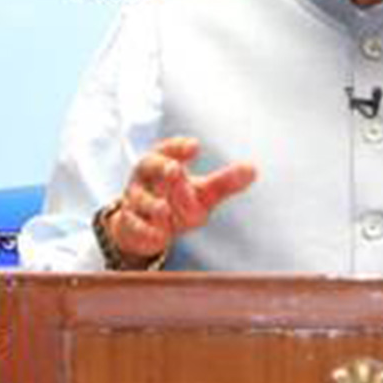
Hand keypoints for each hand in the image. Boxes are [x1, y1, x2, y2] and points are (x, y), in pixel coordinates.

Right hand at [110, 136, 256, 266]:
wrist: (143, 226)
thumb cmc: (176, 200)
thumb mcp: (202, 192)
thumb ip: (224, 182)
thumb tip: (253, 169)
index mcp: (163, 161)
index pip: (169, 147)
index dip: (179, 146)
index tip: (194, 146)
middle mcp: (146, 177)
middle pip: (150, 166)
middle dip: (163, 168)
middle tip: (175, 169)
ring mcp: (135, 200)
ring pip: (142, 200)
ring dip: (155, 205)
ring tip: (165, 210)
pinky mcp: (130, 224)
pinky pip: (135, 226)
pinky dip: (146, 231)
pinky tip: (159, 237)